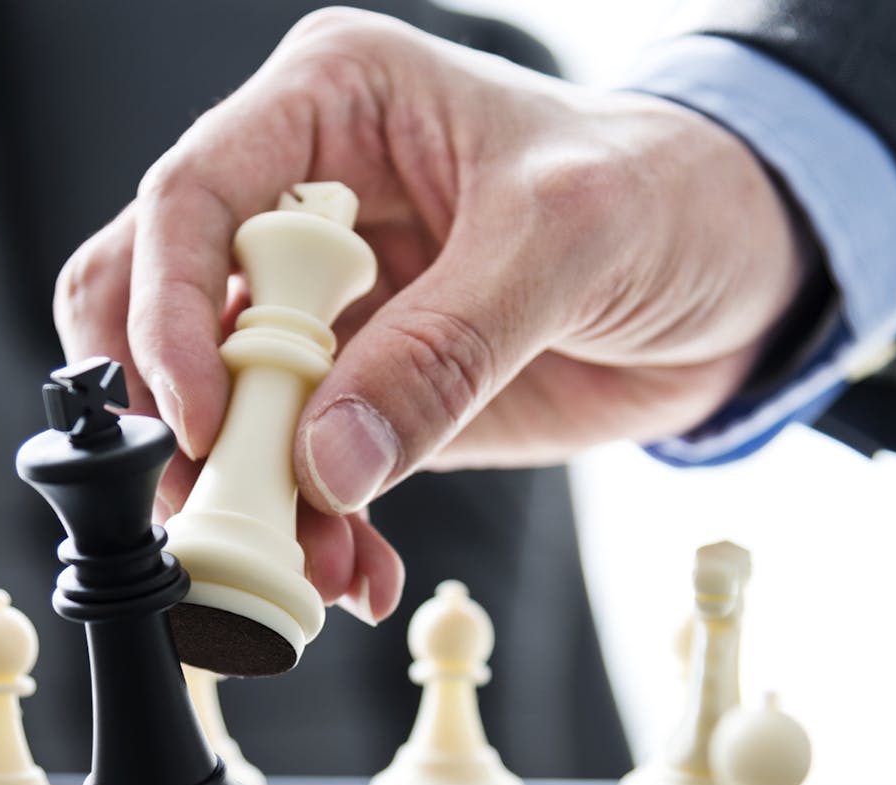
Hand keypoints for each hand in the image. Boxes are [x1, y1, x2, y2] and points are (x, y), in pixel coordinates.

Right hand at [54, 8, 813, 623]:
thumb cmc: (667, 191)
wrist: (736, 276)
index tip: (198, 415)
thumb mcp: (569, 236)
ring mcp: (322, 303)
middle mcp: (300, 202)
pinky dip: (310, 527)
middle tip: (204, 496)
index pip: (190, 197)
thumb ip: (445, 346)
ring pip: (214, 401)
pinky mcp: (355, 388)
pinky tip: (355, 567)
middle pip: (158, 300)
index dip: (171, 310)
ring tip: (304, 558)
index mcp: (326, 106)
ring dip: (239, 491)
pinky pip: (293, 466)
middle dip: (172, 409)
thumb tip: (325, 461)